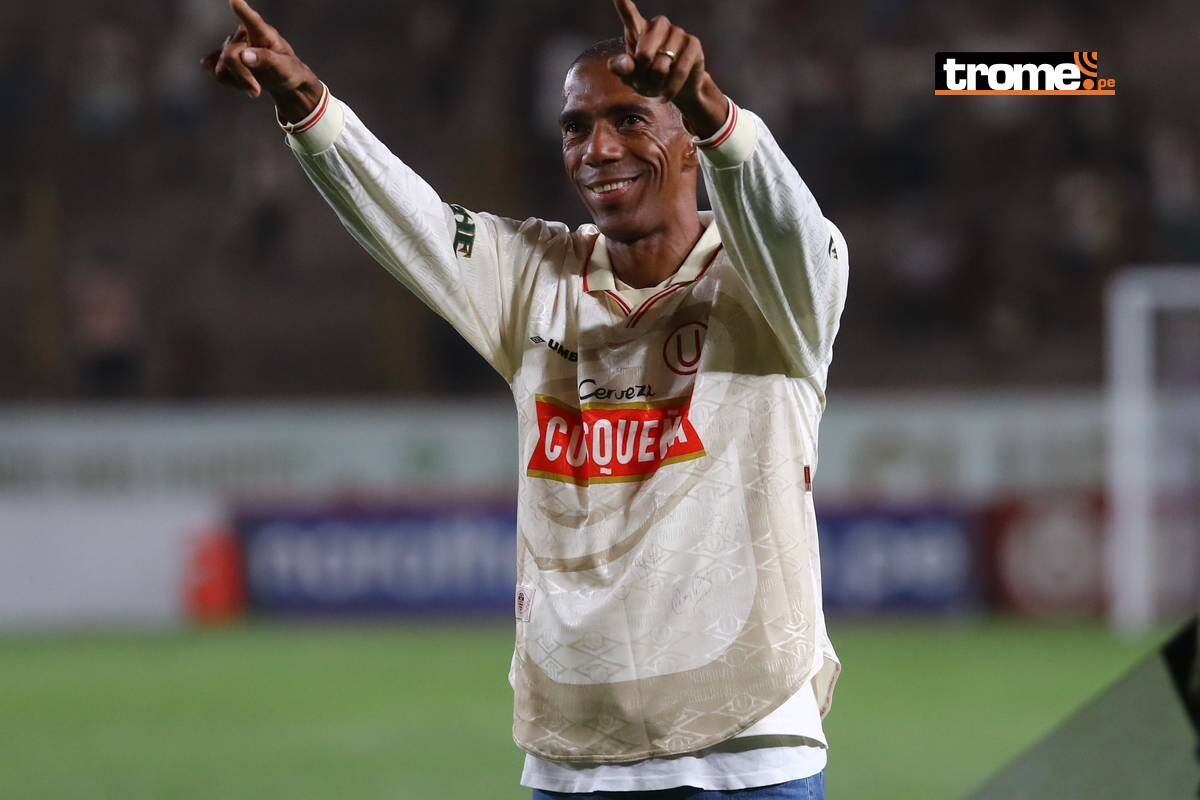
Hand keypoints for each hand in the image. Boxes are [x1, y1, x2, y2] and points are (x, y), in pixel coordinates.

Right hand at [200, 0, 322, 123]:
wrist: (281, 80)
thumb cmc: (288, 69)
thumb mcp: (285, 67)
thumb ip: (267, 59)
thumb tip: (245, 56)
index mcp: (263, 32)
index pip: (252, 21)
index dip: (242, 10)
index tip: (234, 0)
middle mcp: (243, 35)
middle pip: (230, 56)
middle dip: (242, 77)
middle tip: (256, 92)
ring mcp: (231, 45)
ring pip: (221, 67)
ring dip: (237, 82)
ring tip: (254, 86)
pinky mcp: (223, 58)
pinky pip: (217, 73)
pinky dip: (230, 82)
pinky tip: (242, 82)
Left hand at [608, 0, 727, 138]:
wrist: (674, 89)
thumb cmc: (648, 78)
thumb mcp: (631, 77)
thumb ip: (623, 69)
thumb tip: (620, 64)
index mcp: (639, 30)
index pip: (630, 16)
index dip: (624, 6)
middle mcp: (659, 25)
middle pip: (644, 53)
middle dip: (643, 74)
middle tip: (645, 80)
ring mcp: (677, 32)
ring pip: (662, 64)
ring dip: (658, 82)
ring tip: (657, 86)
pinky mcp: (693, 43)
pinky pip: (679, 69)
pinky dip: (671, 86)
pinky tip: (667, 93)